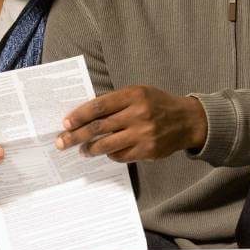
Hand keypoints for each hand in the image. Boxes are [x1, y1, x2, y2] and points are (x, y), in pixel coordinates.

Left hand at [55, 86, 207, 162]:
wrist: (187, 120)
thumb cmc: (157, 104)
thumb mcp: (138, 93)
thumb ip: (115, 102)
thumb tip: (85, 114)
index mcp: (133, 95)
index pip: (99, 106)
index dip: (79, 115)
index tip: (66, 123)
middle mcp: (138, 114)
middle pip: (99, 127)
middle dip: (76, 135)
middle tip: (62, 141)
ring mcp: (143, 134)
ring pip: (107, 144)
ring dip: (89, 149)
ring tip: (81, 150)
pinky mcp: (147, 151)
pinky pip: (120, 156)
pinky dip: (109, 154)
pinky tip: (104, 152)